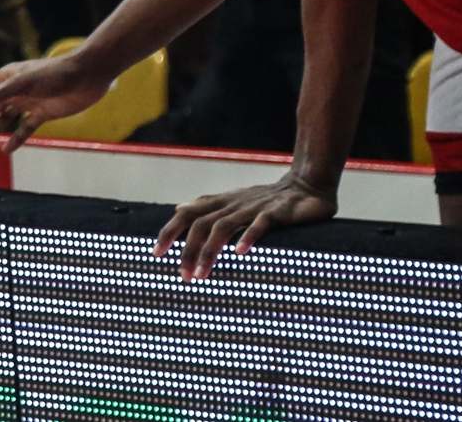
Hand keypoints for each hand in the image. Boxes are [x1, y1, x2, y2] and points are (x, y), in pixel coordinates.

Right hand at [0, 51, 110, 152]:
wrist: (88, 75)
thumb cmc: (55, 74)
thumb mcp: (23, 84)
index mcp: (6, 79)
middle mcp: (15, 90)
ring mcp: (29, 102)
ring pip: (4, 121)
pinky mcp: (44, 112)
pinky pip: (26, 128)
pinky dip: (16, 138)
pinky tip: (7, 149)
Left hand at [153, 175, 337, 279]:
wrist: (305, 185)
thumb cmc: (265, 198)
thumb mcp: (232, 200)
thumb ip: (206, 206)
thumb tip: (178, 209)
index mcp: (220, 202)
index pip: (186, 214)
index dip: (169, 231)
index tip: (156, 253)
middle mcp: (231, 204)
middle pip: (200, 224)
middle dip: (188, 250)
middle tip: (183, 276)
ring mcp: (252, 207)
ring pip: (223, 227)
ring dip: (210, 251)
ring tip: (201, 274)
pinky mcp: (276, 212)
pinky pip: (259, 224)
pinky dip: (248, 237)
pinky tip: (239, 253)